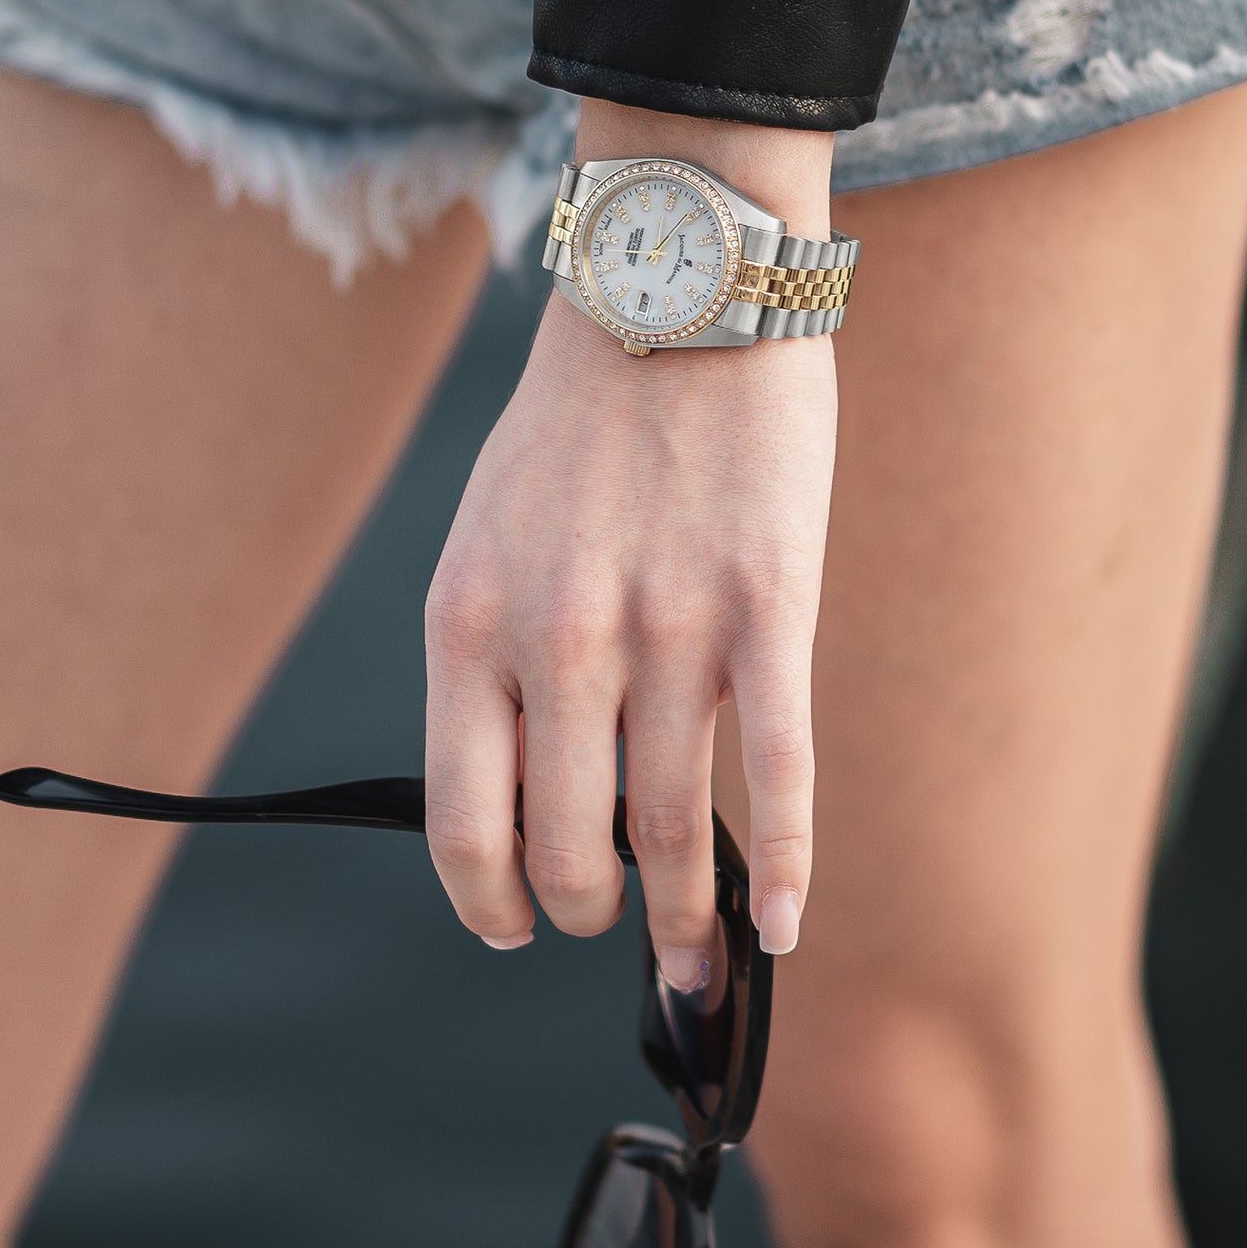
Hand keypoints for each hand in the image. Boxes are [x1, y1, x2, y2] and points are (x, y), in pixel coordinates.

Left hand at [425, 107, 837, 986]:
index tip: (514, 927)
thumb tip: (521, 788)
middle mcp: (557, 640)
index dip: (489, 904)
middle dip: (588, 913)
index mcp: (466, 625)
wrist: (674, 290)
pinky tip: (780, 926)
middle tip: (609, 923)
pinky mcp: (769, 609)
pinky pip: (779, 775)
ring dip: (683, 919)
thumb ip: (492, 662)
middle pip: (568, 849)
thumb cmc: (575, 427)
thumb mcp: (485, 540)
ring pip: (674, 833)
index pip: (462, 825)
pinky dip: (784, 871)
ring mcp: (667, 630)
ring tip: (694, 958)